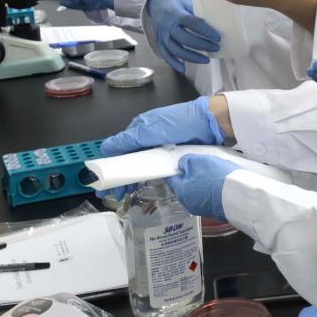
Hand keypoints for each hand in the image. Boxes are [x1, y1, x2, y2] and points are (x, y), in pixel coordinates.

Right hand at [96, 97, 224, 199]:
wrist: (212, 123)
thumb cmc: (180, 122)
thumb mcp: (151, 130)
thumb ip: (128, 139)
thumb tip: (105, 148)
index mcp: (141, 128)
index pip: (122, 149)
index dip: (114, 165)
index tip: (109, 182)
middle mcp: (150, 137)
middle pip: (132, 159)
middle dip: (123, 176)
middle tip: (119, 194)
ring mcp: (162, 146)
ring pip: (144, 164)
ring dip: (135, 178)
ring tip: (130, 193)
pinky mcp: (174, 154)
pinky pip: (158, 166)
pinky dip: (151, 175)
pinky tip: (147, 184)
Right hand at [144, 0, 220, 72]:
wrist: (158, 3)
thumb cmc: (177, 4)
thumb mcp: (187, 3)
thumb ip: (197, 13)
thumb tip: (216, 23)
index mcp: (177, 13)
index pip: (193, 23)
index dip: (206, 31)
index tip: (217, 37)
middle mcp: (168, 25)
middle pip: (185, 39)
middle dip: (202, 45)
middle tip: (215, 48)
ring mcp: (162, 35)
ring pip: (176, 50)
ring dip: (192, 57)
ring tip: (206, 60)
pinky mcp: (159, 42)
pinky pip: (166, 55)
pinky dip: (174, 63)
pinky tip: (183, 69)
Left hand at [166, 153, 238, 220]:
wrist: (240, 196)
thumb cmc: (216, 178)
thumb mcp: (198, 161)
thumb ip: (186, 161)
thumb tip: (182, 165)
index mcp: (181, 192)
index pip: (171, 179)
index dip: (175, 169)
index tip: (180, 162)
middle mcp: (189, 204)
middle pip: (186, 186)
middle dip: (191, 175)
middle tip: (201, 164)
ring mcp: (203, 209)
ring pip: (198, 191)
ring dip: (203, 182)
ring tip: (214, 172)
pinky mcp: (216, 209)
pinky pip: (210, 196)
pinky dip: (212, 189)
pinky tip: (221, 181)